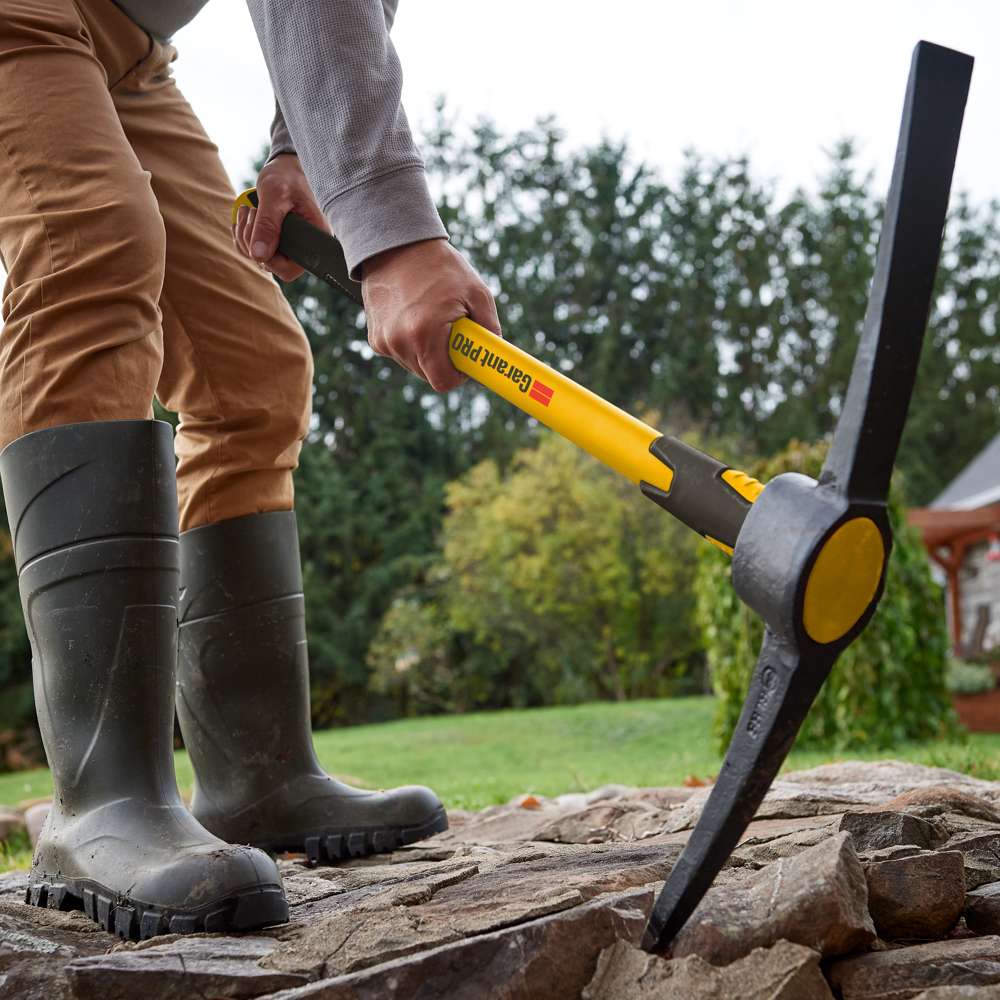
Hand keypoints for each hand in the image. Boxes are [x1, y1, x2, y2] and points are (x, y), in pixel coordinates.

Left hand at [233, 154, 328, 281]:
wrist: (285, 170)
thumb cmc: (286, 178)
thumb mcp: (276, 196)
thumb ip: (268, 224)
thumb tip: (259, 255)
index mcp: (314, 240)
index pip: (291, 269)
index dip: (271, 259)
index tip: (261, 232)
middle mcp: (303, 249)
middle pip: (271, 266)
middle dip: (253, 241)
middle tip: (252, 211)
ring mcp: (288, 248)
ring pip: (257, 259)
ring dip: (244, 236)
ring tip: (249, 210)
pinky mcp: (275, 244)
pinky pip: (251, 251)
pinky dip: (242, 236)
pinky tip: (246, 217)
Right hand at [362, 239, 501, 391]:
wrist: (396, 244)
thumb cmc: (440, 266)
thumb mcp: (476, 292)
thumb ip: (490, 327)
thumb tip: (494, 352)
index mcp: (425, 334)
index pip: (444, 382)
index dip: (459, 375)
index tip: (466, 361)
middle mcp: (400, 342)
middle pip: (429, 376)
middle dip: (444, 362)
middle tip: (453, 336)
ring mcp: (384, 341)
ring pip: (414, 366)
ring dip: (427, 352)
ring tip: (432, 320)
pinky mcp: (375, 337)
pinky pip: (400, 353)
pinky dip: (410, 343)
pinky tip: (414, 317)